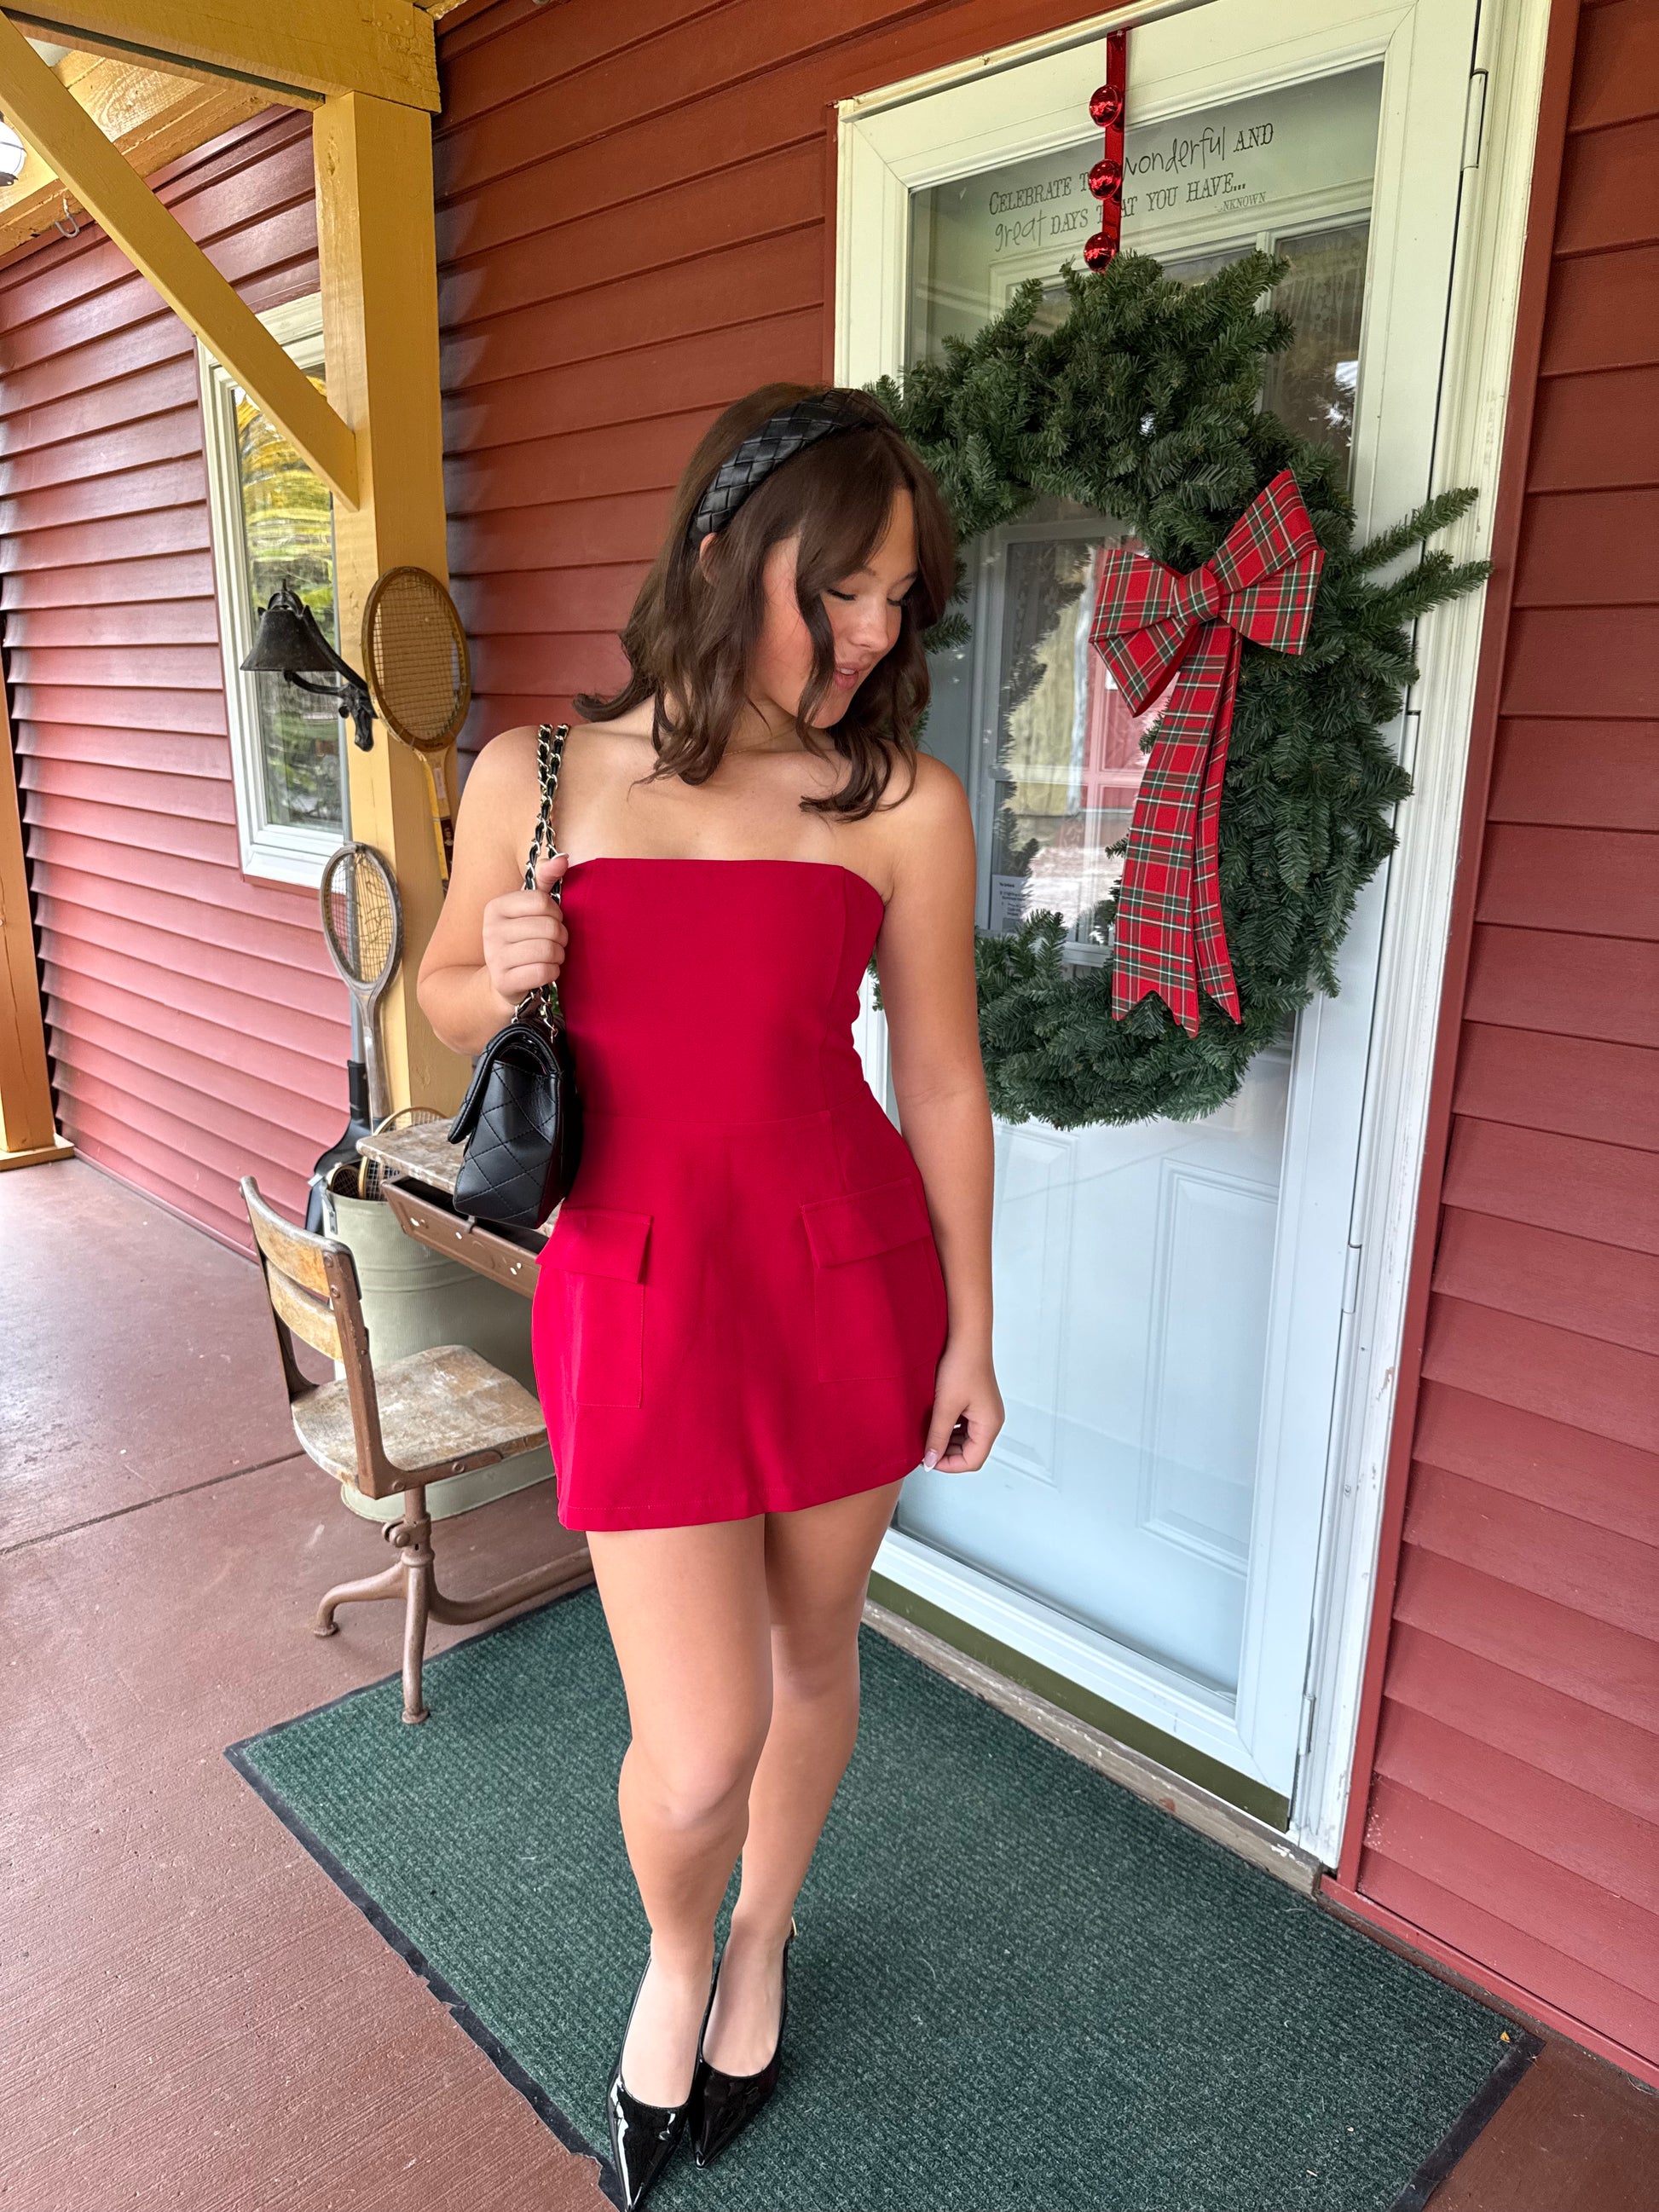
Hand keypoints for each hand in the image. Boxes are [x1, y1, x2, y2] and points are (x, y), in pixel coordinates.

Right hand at [480, 854, 569, 1006]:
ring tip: (551, 956)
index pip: (543, 901)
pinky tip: (546, 971)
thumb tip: (563, 858)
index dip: (556, 913)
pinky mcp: (503, 981)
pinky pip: (543, 971)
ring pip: (548, 950)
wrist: (505, 981)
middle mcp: (490, 930)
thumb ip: (545, 880)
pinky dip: (552, 972)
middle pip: (549, 927)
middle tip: (555, 942)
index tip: (551, 921)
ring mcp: (494, 957)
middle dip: (561, 937)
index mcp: (496, 907)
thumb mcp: (531, 908)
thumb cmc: (524, 940)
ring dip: (558, 955)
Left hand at [922, 1340, 1002, 1472]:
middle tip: (923, 1448)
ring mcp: (985, 1412)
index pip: (972, 1461)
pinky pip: (964, 1426)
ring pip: (965, 1440)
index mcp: (990, 1425)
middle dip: (946, 1454)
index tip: (927, 1459)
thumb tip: (930, 1461)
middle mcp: (991, 1421)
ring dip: (946, 1441)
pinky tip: (934, 1422)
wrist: (966, 1338)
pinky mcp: (977, 1403)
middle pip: (970, 1452)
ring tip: (926, 1435)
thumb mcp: (945, 1406)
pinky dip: (949, 1429)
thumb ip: (937, 1436)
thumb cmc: (961, 1366)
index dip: (948, 1465)